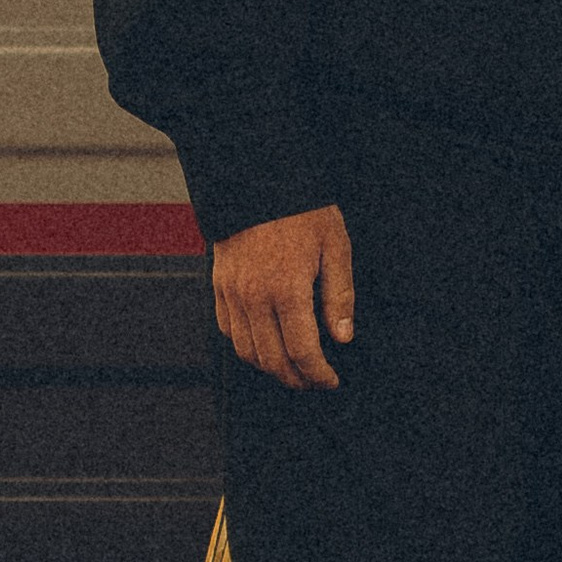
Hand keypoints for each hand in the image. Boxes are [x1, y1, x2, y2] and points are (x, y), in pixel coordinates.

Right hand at [212, 204, 354, 389]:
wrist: (258, 180)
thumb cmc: (301, 210)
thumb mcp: (335, 246)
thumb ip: (339, 295)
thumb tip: (342, 336)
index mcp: (287, 289)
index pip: (302, 351)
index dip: (318, 374)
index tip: (330, 381)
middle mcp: (254, 297)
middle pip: (272, 359)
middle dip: (295, 378)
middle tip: (314, 381)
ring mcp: (232, 293)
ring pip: (246, 351)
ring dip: (269, 367)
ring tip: (291, 368)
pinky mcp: (218, 285)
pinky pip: (227, 330)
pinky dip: (245, 346)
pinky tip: (264, 344)